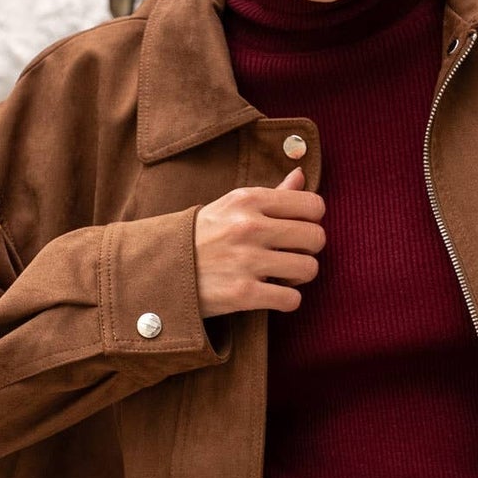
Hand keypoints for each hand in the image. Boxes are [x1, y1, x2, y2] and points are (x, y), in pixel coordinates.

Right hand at [192, 167, 325, 317]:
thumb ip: (273, 193)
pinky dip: (287, 301)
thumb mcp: (232, 205)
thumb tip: (302, 176)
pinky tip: (271, 294)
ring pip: (309, 268)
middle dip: (309, 250)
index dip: (312, 220)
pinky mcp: (242, 293)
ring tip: (281, 275)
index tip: (298, 229)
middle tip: (291, 255)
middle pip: (317, 237)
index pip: (313, 205)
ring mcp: (246, 261)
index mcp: (249, 199)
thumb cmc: (203, 236)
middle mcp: (249, 226)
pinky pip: (292, 300)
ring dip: (299, 276)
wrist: (161, 269)